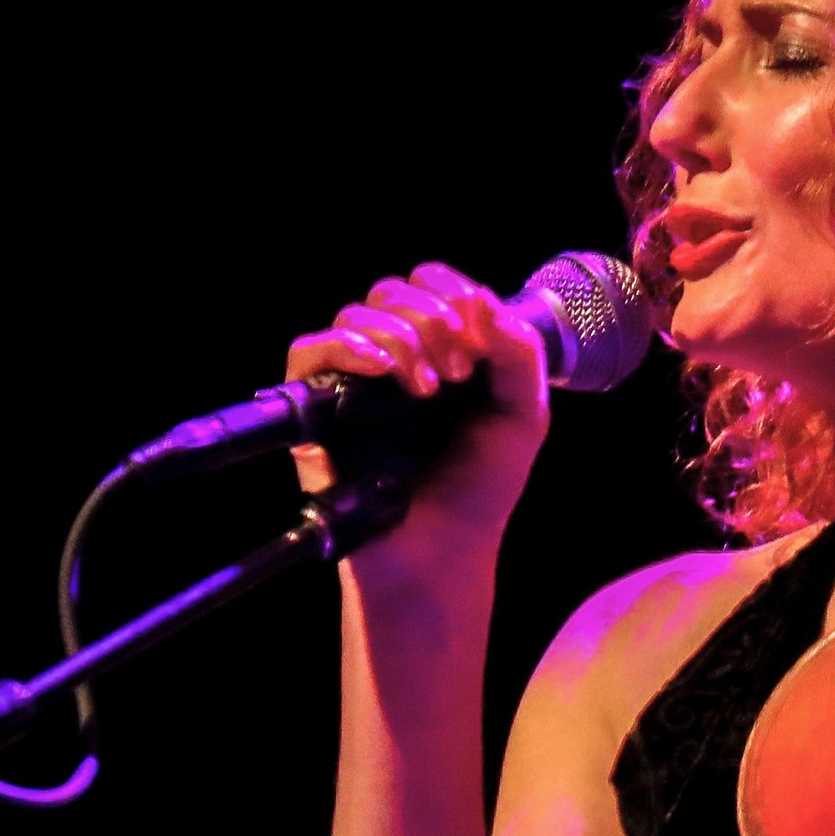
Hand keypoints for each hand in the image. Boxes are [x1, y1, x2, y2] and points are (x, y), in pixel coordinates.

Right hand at [284, 259, 550, 553]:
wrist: (443, 549)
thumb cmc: (481, 486)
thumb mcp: (523, 414)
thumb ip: (519, 352)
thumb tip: (480, 299)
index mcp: (442, 348)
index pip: (434, 285)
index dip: (455, 295)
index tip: (480, 344)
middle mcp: (395, 356)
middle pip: (394, 292)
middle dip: (433, 319)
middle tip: (459, 373)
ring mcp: (355, 379)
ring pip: (356, 313)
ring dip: (400, 337)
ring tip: (430, 390)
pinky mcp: (317, 407)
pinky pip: (311, 348)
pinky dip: (348, 346)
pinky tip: (384, 370)